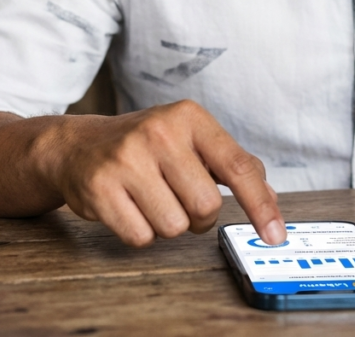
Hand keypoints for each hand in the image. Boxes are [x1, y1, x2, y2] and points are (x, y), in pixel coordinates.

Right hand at [43, 99, 285, 246]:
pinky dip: (139, 232)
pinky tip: (128, 207)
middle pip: (206, 207)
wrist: (78, 145)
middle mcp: (159, 132)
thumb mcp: (189, 139)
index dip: (261, 206)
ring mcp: (127, 159)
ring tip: (149, 199)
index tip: (276, 234)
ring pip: (174, 227)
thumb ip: (231, 165)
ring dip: (166, 224)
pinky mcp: (100, 187)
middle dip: (197, 215)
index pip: (239, 167)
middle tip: (177, 198)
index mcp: (189, 117)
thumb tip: (270, 200)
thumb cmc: (144, 147)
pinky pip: (141, 237)